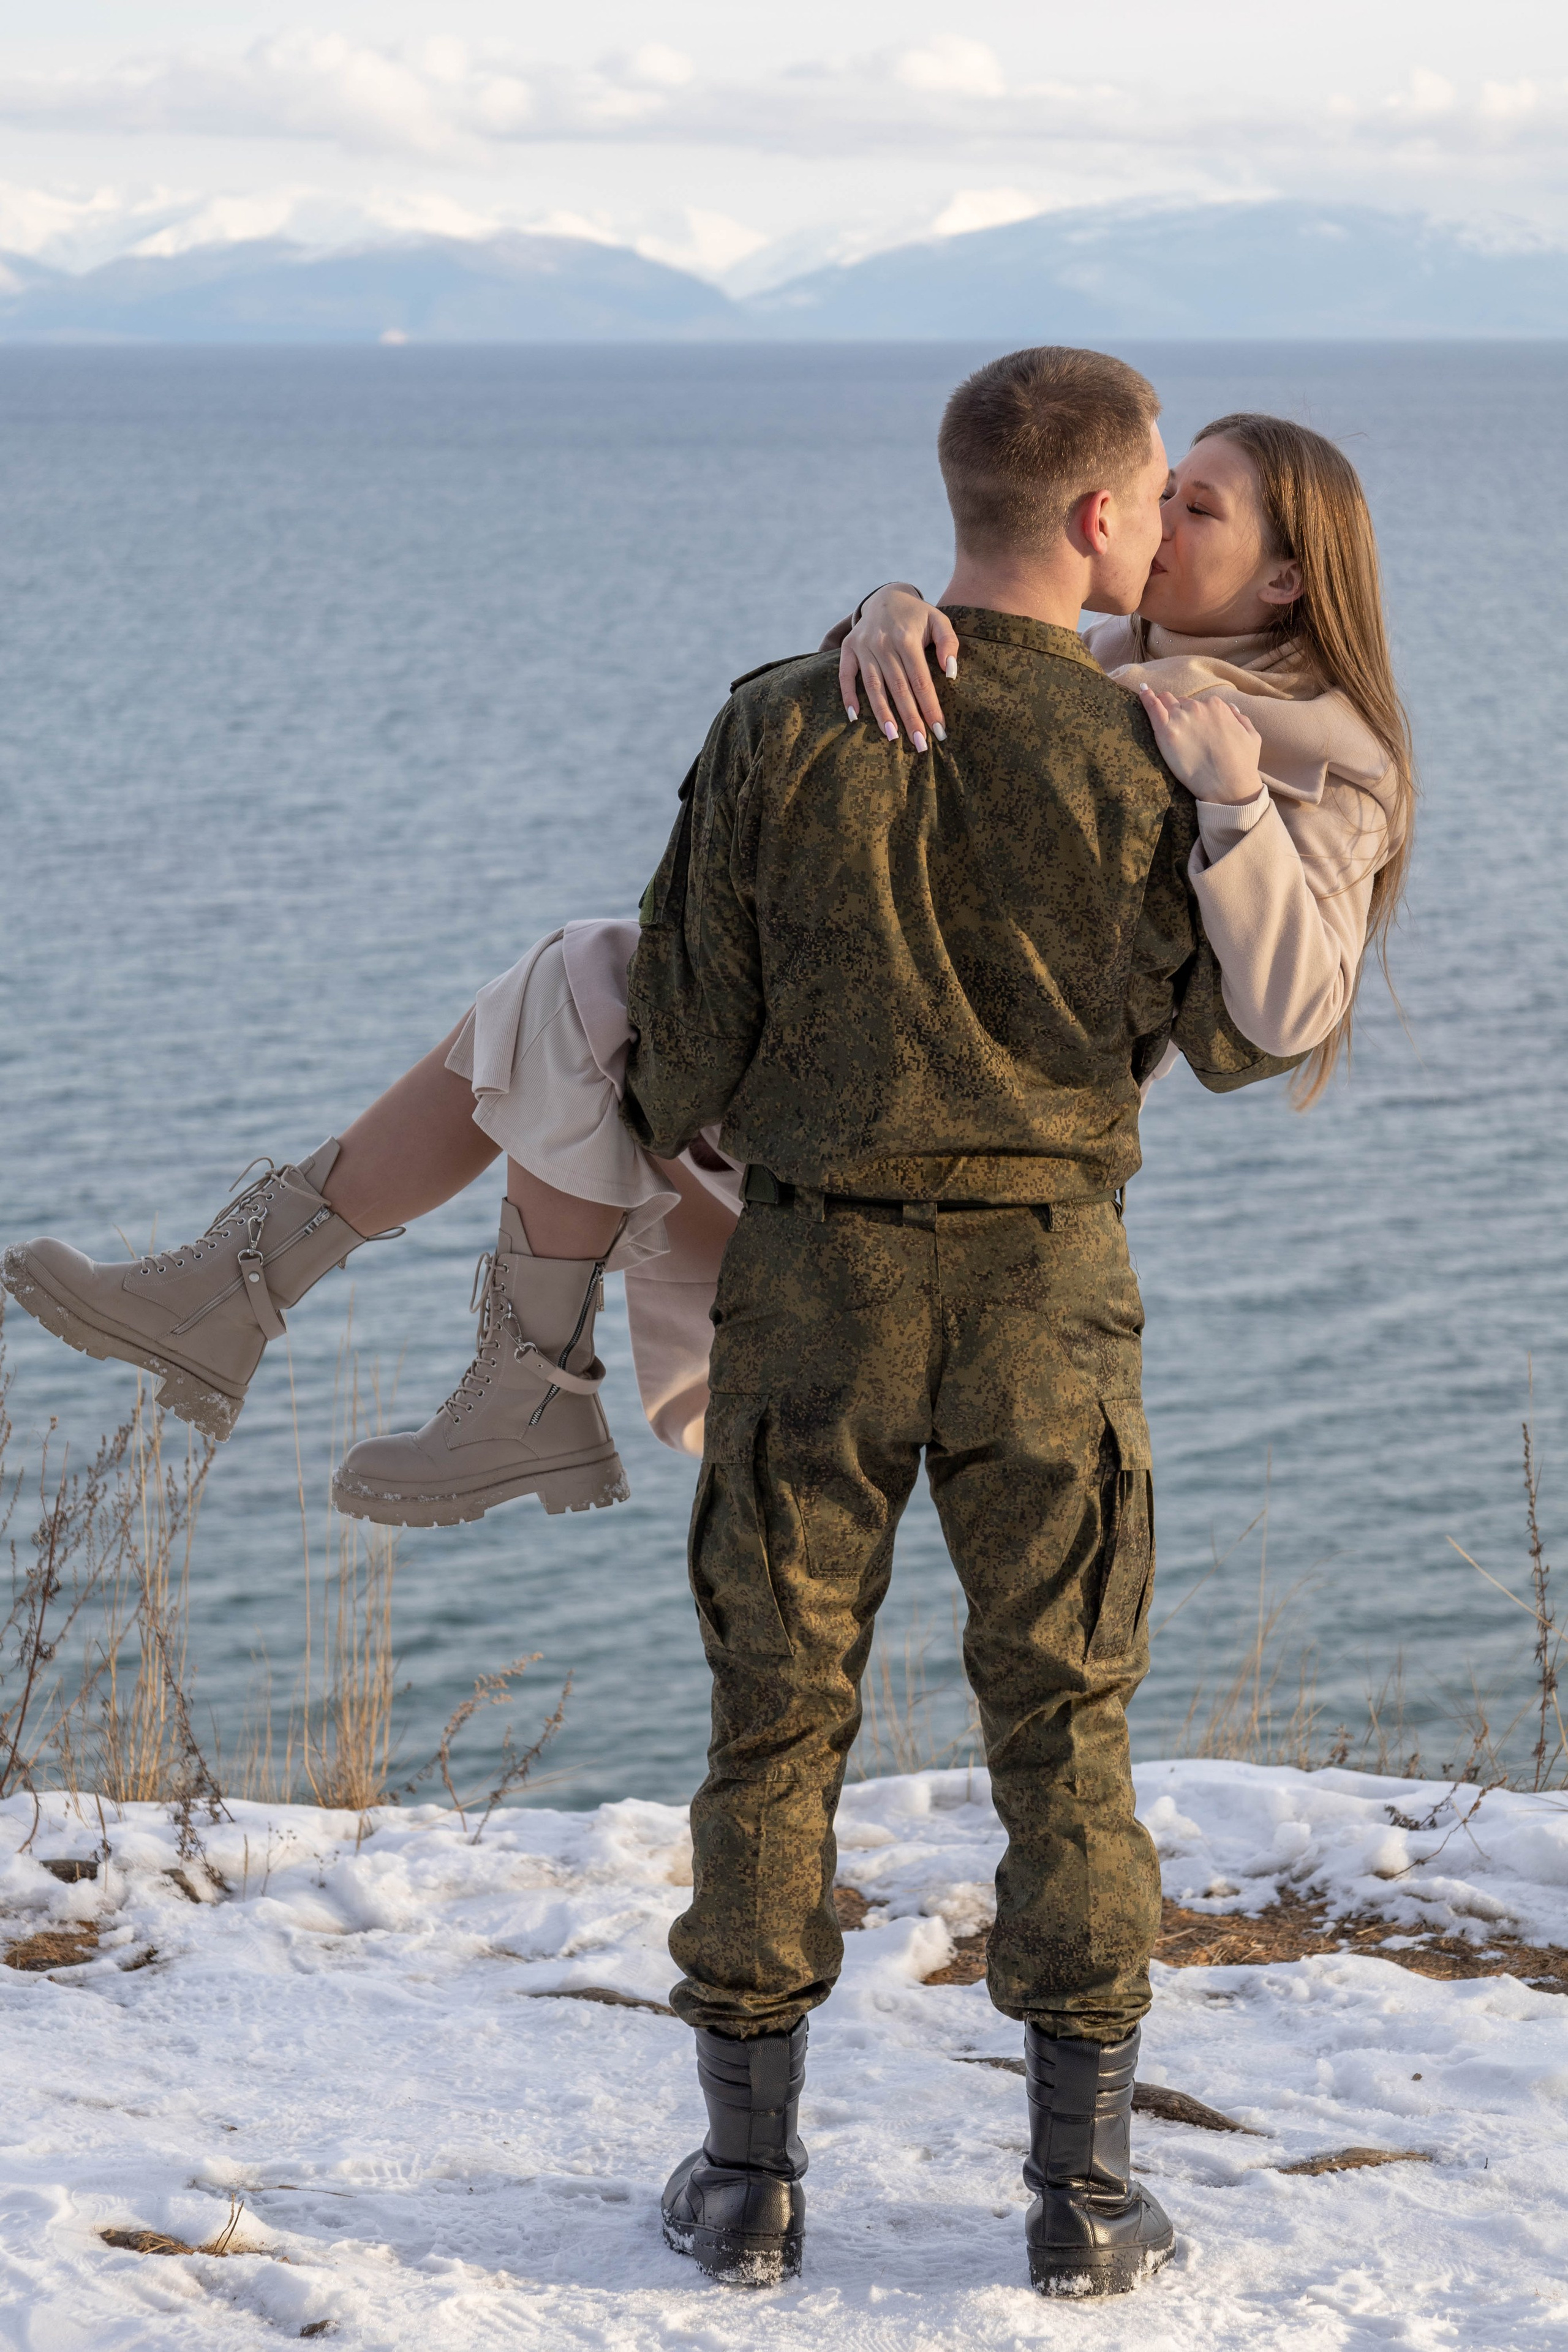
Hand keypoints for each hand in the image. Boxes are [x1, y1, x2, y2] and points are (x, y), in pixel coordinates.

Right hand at [838, 585, 958, 752]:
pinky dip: (848, 696)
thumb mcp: (939, 620)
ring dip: (882, 713)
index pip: (920, 680)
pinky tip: (854, 718)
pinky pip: (845, 675)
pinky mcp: (848, 648)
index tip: (939, 730)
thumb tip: (951, 673)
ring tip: (892, 737)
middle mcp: (883, 643)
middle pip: (898, 688)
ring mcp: (863, 646)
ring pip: (873, 686)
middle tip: (920, 745)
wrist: (887, 596)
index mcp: (906, 637)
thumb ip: (948, 643)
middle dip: (910, 718)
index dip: (930, 706)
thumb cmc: (918, 616)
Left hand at [1137, 686, 1262, 805]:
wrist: (1229, 787)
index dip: (1195, 715)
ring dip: (1163, 706)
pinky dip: (1146, 697)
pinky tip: (1142, 691)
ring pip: (1167, 703)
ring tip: (1158, 709)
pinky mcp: (1166, 732)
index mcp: (1217, 706)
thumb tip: (1232, 709)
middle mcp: (1198, 708)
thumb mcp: (1252, 736)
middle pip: (1181, 703)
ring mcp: (1181, 718)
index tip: (1193, 725)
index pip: (1199, 704)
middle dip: (1179, 711)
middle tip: (1178, 728)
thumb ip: (1241, 719)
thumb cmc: (1243, 765)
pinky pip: (1153, 707)